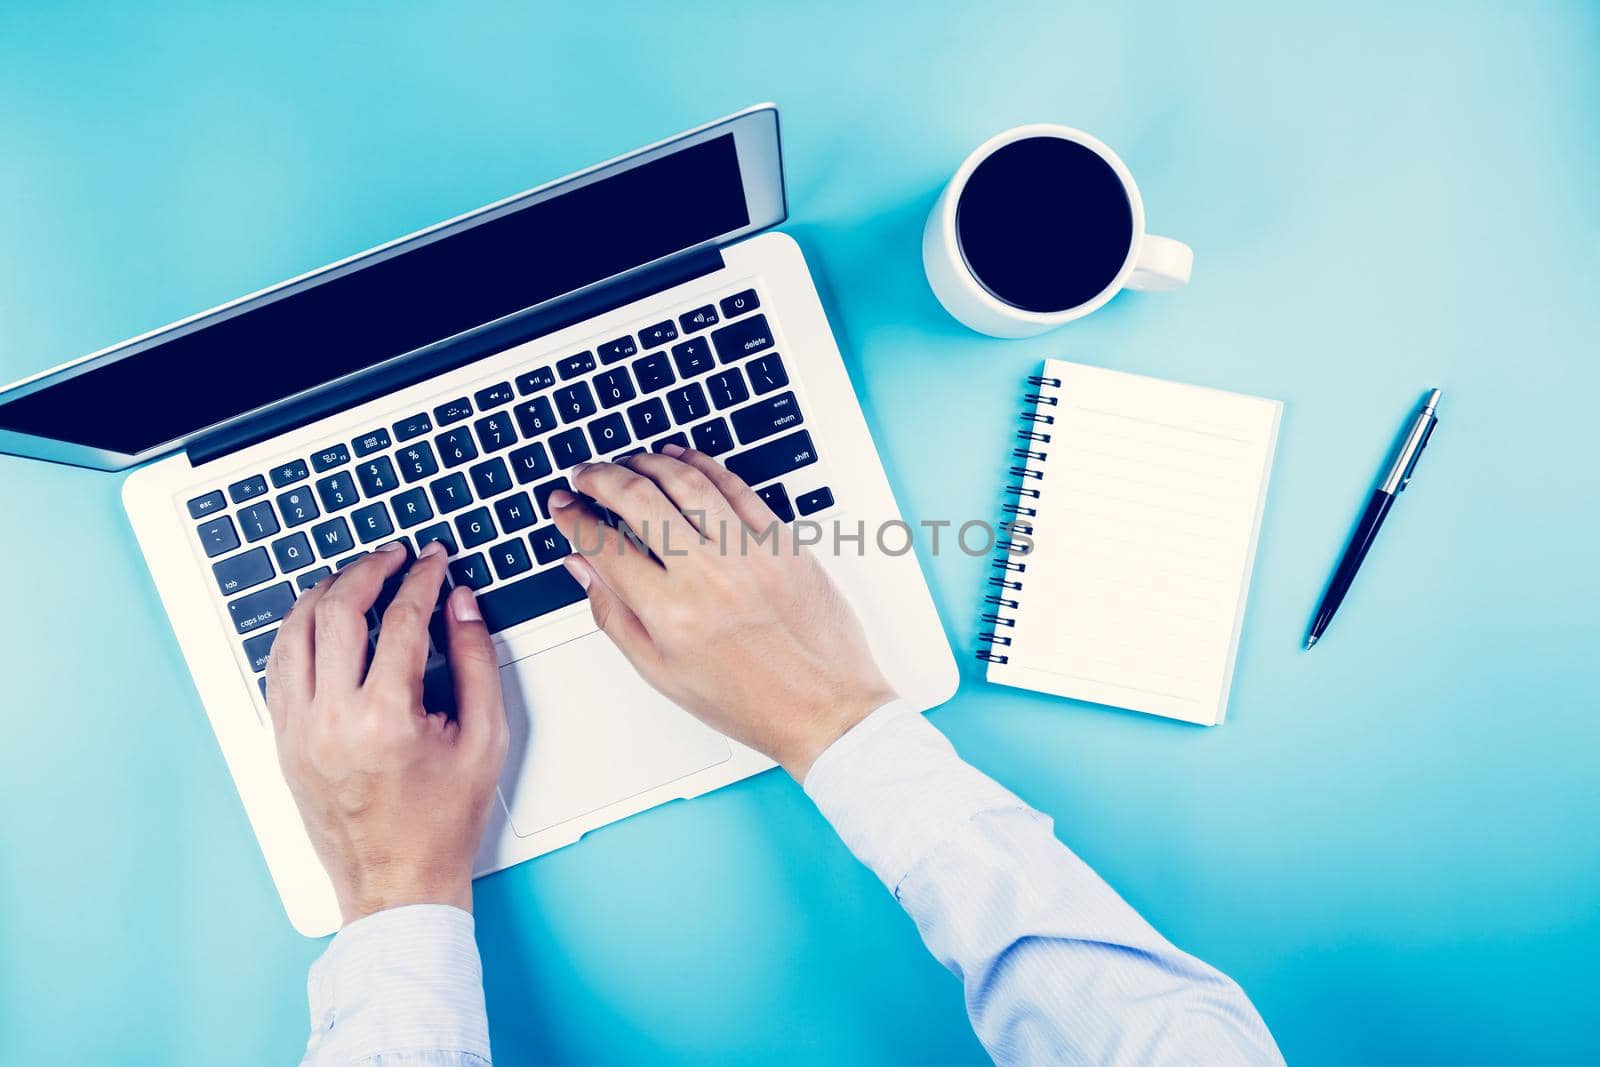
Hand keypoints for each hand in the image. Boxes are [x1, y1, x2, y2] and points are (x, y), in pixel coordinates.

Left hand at [265, 540, 508, 924]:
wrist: (397, 885)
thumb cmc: (443, 822)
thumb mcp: (484, 739)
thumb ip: (476, 662)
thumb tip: (462, 605)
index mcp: (386, 719)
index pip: (401, 620)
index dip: (422, 579)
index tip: (434, 561)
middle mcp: (332, 719)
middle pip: (338, 612)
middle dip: (369, 570)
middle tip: (394, 556)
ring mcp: (299, 731)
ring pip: (295, 632)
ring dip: (324, 593)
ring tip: (354, 577)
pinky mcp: (284, 742)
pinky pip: (279, 668)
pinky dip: (298, 632)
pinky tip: (320, 620)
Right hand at [548, 444, 895, 780]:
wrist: (824, 709)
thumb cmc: (748, 701)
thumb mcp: (662, 673)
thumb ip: (614, 614)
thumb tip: (582, 567)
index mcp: (670, 613)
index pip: (604, 546)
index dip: (573, 518)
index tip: (563, 506)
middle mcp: (707, 576)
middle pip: (638, 498)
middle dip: (600, 477)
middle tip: (586, 476)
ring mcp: (748, 553)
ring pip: (686, 481)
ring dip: (648, 462)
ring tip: (629, 462)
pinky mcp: (783, 542)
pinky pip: (736, 487)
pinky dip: (703, 465)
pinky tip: (682, 460)